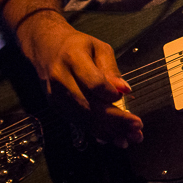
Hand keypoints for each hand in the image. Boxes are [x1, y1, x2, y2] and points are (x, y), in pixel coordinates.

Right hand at [18, 12, 143, 146]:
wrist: (45, 48)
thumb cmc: (77, 46)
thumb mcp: (99, 48)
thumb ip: (111, 69)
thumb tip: (124, 90)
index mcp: (73, 59)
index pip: (93, 83)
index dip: (110, 93)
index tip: (125, 96)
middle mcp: (60, 80)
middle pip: (89, 106)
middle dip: (115, 120)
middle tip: (137, 128)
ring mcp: (55, 96)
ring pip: (83, 118)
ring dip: (109, 131)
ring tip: (131, 137)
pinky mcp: (56, 107)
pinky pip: (78, 122)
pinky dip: (98, 132)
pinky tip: (114, 137)